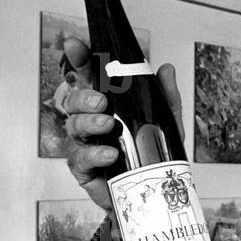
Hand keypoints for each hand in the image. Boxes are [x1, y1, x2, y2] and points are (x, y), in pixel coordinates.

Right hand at [59, 37, 184, 211]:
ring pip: (74, 126)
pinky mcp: (84, 170)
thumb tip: (166, 69)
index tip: (75, 45)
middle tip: (102, 100)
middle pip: (74, 101)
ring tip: (108, 125)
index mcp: (108, 105)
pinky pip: (80, 158)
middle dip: (84, 97)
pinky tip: (109, 153)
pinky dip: (94, 154)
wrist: (151, 194)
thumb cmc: (152, 155)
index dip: (80, 60)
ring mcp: (86, 145)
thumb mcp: (166, 124)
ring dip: (89, 123)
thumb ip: (166, 97)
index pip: (90, 77)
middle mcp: (92, 121)